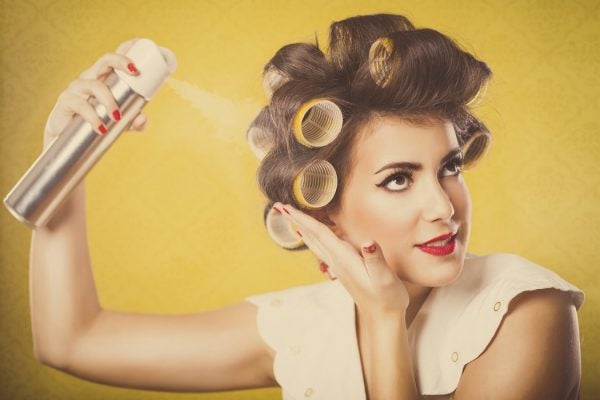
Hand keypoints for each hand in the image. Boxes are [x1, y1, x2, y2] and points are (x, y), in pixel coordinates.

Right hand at [43, 38, 147, 148]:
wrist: (71, 142)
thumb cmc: (97, 124)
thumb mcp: (120, 125)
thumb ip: (134, 122)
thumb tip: (142, 118)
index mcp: (103, 79)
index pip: (113, 60)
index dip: (125, 52)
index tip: (140, 51)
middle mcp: (90, 78)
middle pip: (104, 61)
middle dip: (120, 62)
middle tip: (135, 72)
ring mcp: (76, 88)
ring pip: (94, 85)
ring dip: (109, 100)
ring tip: (117, 117)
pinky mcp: (66, 101)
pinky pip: (80, 104)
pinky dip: (93, 116)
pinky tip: (101, 127)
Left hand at [273, 202, 409, 318]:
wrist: (382, 318)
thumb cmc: (387, 297)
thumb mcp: (385, 278)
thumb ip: (375, 259)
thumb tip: (368, 242)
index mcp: (345, 259)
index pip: (320, 234)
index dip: (303, 219)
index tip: (286, 208)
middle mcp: (337, 261)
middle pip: (312, 236)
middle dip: (296, 220)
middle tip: (278, 206)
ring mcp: (337, 266)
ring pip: (315, 243)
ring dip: (302, 228)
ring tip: (289, 216)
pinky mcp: (342, 269)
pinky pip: (322, 248)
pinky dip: (312, 238)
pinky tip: (308, 235)